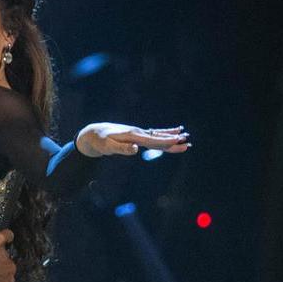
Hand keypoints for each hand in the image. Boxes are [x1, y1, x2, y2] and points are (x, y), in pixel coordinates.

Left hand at [74, 123, 190, 157]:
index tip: (178, 141)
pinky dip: (163, 134)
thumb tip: (136, 149)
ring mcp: (138, 134)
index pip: (152, 140)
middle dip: (173, 140)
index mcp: (133, 136)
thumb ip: (122, 149)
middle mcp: (138, 133)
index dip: (165, 141)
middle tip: (187, 142)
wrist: (95, 132)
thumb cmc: (100, 141)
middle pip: (158, 138)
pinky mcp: (137, 135)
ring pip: (158, 136)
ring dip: (171, 136)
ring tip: (185, 136)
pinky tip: (172, 133)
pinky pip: (153, 135)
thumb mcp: (108, 147)